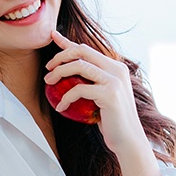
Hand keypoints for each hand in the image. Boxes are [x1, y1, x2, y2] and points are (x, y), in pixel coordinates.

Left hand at [44, 29, 147, 157]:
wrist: (128, 140)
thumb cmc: (112, 120)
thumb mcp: (102, 97)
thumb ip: (91, 83)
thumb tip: (69, 76)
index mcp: (116, 67)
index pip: (88, 49)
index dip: (68, 42)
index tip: (52, 36)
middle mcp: (117, 69)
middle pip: (82, 51)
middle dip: (61, 56)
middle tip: (48, 68)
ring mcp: (115, 80)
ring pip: (79, 66)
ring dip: (59, 72)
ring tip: (48, 82)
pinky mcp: (110, 94)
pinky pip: (79, 89)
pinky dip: (66, 97)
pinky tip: (60, 106)